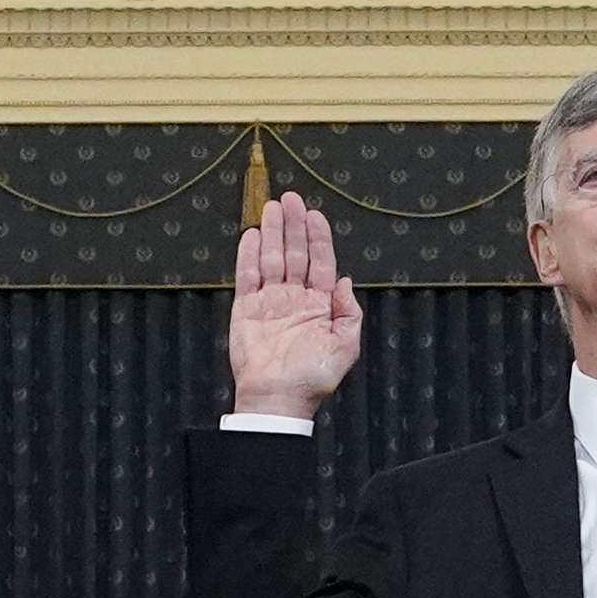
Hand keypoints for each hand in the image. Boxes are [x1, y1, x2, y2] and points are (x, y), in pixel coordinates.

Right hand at [227, 191, 362, 421]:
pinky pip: (247, 276)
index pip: (320, 262)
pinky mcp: (246, 309)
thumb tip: (346, 282)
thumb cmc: (312, 378)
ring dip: (272, 232)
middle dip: (293, 225)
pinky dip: (248, 254)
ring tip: (272, 207)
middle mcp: (295, 299)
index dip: (318, 237)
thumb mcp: (345, 345)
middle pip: (294, 253)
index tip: (314, 214)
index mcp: (320, 305)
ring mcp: (270, 302)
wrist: (277, 398)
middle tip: (291, 199)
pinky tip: (251, 234)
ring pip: (271, 258)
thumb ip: (349, 312)